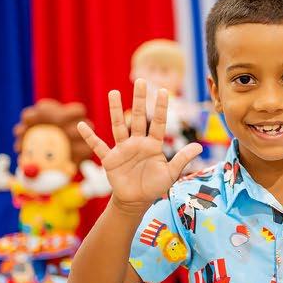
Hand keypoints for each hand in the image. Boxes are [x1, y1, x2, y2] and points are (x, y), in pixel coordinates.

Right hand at [76, 80, 202, 210]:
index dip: (160, 108)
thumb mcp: (171, 174)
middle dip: (139, 100)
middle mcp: (137, 142)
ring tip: (114, 92)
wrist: (136, 201)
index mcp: (153, 145)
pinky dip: (90, 137)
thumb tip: (200, 147)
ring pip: (118, 126)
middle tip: (141, 81)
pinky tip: (82, 126)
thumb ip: (182, 159)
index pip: (158, 123)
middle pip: (138, 118)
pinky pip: (98, 146)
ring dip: (115, 110)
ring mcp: (123, 149)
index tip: (163, 90)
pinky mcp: (110, 159)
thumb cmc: (154, 186)